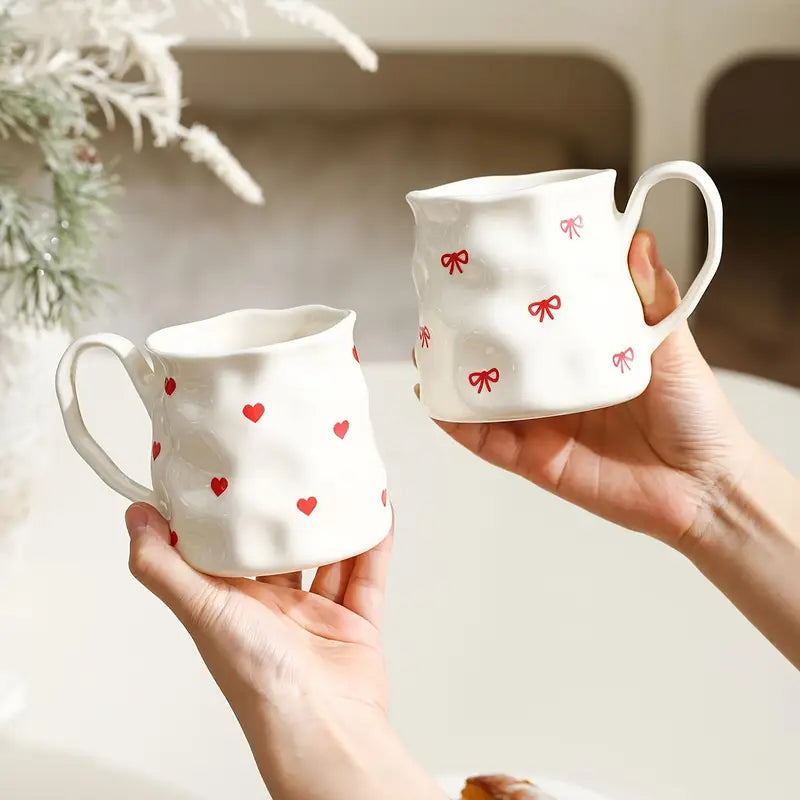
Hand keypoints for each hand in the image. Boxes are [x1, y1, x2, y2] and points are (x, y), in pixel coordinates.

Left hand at [124, 504, 444, 799]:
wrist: (323, 725)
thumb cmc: (259, 680)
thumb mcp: (203, 611)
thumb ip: (165, 567)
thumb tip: (134, 519)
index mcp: (233, 605)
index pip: (228, 549)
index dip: (230, 512)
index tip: (235, 472)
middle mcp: (273, 609)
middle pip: (283, 550)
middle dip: (289, 514)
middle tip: (295, 469)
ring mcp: (317, 615)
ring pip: (329, 557)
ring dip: (335, 524)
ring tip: (340, 482)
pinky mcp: (355, 622)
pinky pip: (367, 575)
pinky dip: (374, 545)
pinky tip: (378, 513)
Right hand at [420, 232, 756, 550]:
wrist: (704, 486)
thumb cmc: (696, 412)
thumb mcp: (673, 346)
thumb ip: (651, 297)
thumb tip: (640, 239)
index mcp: (585, 355)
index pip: (539, 321)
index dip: (512, 297)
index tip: (487, 267)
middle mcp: (557, 387)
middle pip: (501, 359)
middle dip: (469, 336)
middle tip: (441, 308)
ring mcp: (541, 424)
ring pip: (485, 398)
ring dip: (452, 377)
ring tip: (425, 351)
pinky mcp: (534, 460)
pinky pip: (487, 441)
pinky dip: (459, 424)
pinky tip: (437, 402)